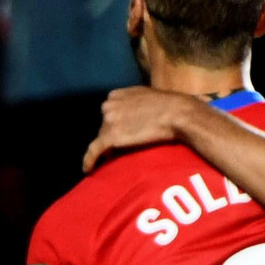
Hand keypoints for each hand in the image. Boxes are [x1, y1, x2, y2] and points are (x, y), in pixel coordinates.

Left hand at [85, 85, 204, 167]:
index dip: (115, 125)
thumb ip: (134, 101)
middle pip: (104, 125)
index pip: (109, 112)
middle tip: (122, 148)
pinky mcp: (111, 137)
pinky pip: (95, 151)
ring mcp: (108, 121)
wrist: (176, 113)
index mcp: (116, 95)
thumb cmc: (170, 105)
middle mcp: (108, 105)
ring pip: (102, 138)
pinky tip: (88, 169)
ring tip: (113, 160)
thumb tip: (135, 113)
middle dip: (112, 136)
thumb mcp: (147, 95)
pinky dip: (90, 161)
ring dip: (108, 148)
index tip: (121, 134)